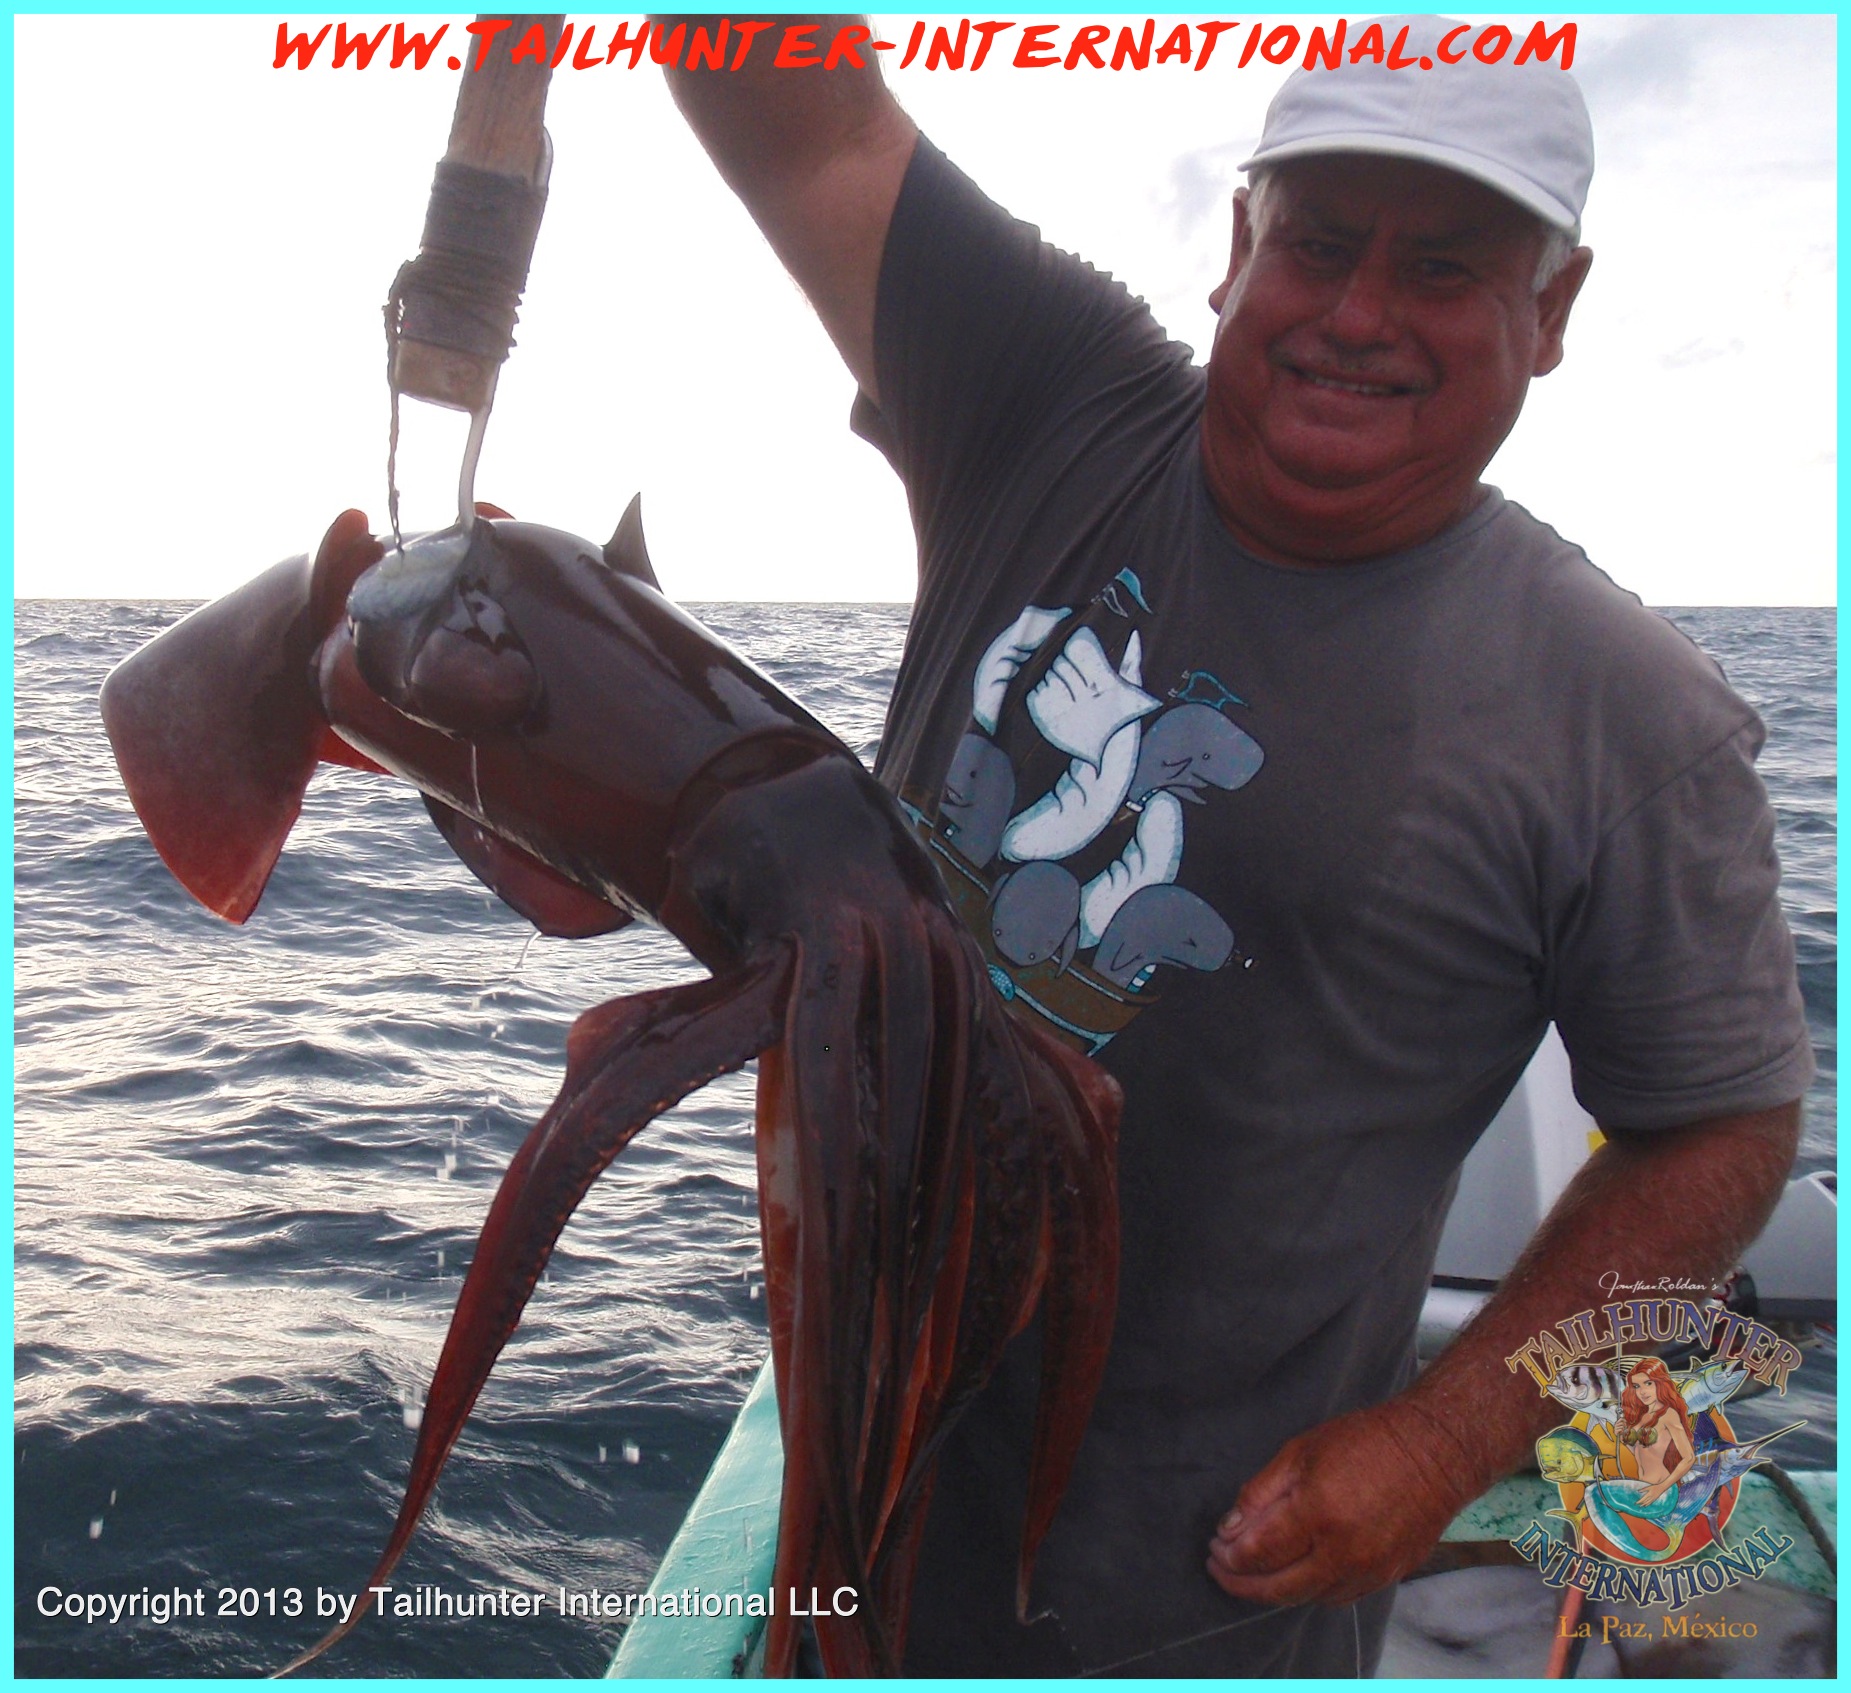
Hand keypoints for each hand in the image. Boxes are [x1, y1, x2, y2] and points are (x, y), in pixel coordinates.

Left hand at [1205, 1397, 1469, 1607]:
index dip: (1230, 1556)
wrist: (1433, 1452)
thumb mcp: (1300, 1451)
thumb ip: (1261, 1494)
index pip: (1259, 1554)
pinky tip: (1294, 1573)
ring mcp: (1369, 1571)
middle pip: (1280, 1588)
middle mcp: (1344, 1552)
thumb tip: (1229, 1528)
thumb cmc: (1365, 1441)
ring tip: (1252, 1573)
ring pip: (1308, 1598)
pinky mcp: (1387, 1578)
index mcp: (1318, 1514)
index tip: (1214, 1548)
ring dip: (1275, 1591)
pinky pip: (1338, 1597)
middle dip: (1242, 1584)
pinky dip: (1310, 1590)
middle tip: (1221, 1570)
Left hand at [1637, 1479, 1667, 1506]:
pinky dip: (1648, 1504)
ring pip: (1648, 1503)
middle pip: (1645, 1502)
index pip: (1643, 1499)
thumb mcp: (1648, 1487)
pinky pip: (1651, 1502)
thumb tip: (1638, 1491)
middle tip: (1637, 1505)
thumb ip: (1643, 1489)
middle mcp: (1651, 1498)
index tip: (1636, 1503)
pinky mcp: (1655, 1499)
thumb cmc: (1655, 1486)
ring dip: (1644, 1504)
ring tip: (1641, 1506)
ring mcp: (1653, 1499)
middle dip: (1641, 1504)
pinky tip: (1647, 1505)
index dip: (1639, 1502)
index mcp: (1649, 1495)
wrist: (1662, 1488)